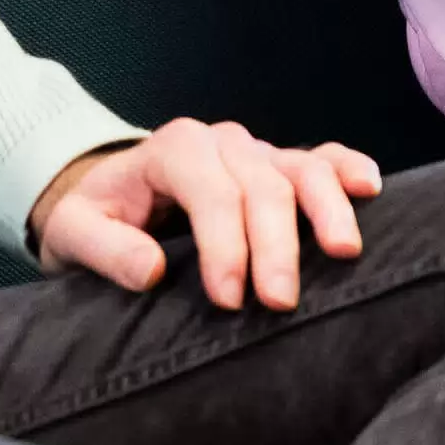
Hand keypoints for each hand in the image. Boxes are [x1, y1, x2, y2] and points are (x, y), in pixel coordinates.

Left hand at [27, 119, 383, 310]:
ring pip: (300, 168)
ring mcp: (255, 152)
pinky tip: (370, 188)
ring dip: (325, 209)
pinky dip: (346, 170)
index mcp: (172, 149)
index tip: (227, 299)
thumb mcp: (74, 231)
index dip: (222, 243)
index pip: (209, 190)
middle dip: (274, 243)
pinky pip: (321, 159)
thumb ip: (105, 248)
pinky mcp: (278, 168)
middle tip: (279, 302)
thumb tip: (152, 271)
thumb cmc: (96, 215)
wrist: (110, 192)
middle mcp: (220, 142)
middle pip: (260, 184)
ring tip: (344, 251)